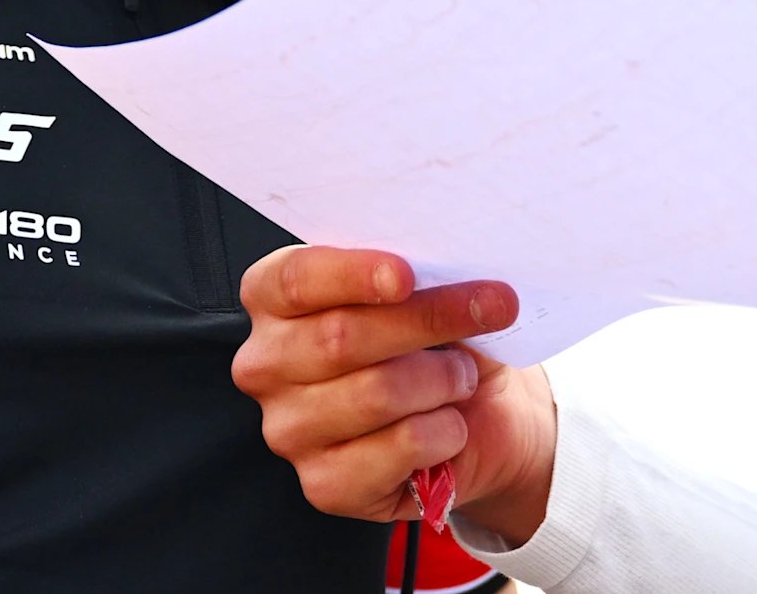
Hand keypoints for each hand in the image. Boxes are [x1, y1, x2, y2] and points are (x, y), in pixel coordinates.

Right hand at [234, 246, 561, 542]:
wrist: (475, 411)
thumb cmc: (438, 337)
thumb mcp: (427, 291)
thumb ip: (417, 276)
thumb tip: (448, 271)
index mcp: (273, 300)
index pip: (294, 279)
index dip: (351, 274)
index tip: (406, 275)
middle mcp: (266, 365)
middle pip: (340, 337)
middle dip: (428, 320)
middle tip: (491, 309)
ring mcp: (288, 430)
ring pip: (376, 393)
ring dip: (444, 380)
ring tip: (463, 376)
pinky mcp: (324, 484)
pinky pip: (400, 448)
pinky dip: (444, 430)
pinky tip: (449, 424)